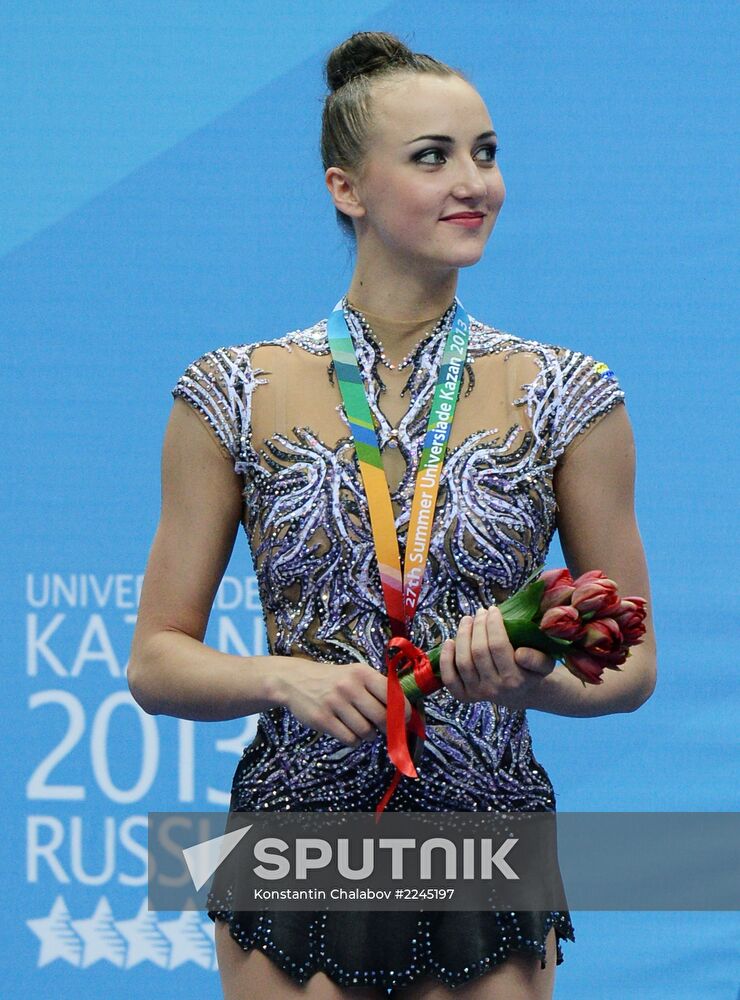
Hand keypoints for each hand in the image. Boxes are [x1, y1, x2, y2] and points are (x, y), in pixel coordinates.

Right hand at [273, 659, 411, 747]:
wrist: (295, 680)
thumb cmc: (333, 680)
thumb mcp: (355, 674)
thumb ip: (377, 689)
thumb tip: (404, 713)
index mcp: (362, 673)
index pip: (393, 695)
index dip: (404, 712)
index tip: (406, 719)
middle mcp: (349, 686)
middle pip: (382, 717)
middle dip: (387, 728)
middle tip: (384, 728)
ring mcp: (335, 703)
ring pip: (366, 731)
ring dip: (368, 735)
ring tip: (361, 727)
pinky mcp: (322, 719)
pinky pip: (350, 739)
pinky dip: (354, 740)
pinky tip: (348, 731)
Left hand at [438, 605, 555, 710]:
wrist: (521, 693)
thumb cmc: (532, 670)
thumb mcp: (545, 663)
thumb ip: (538, 659)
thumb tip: (520, 654)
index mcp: (515, 679)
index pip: (498, 646)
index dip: (492, 624)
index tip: (493, 609)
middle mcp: (495, 689)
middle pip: (478, 651)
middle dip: (478, 626)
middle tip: (480, 611)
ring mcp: (478, 694)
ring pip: (463, 661)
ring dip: (462, 636)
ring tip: (467, 620)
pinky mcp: (465, 696)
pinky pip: (449, 678)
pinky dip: (445, 659)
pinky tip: (449, 642)